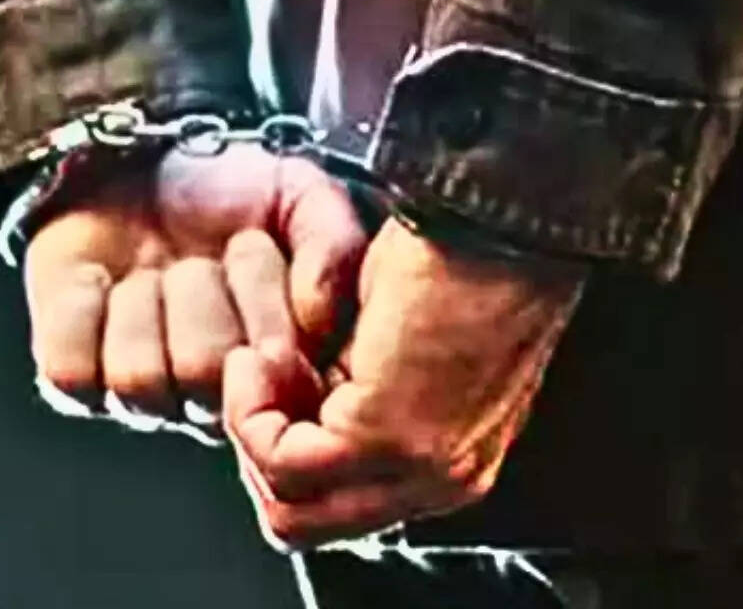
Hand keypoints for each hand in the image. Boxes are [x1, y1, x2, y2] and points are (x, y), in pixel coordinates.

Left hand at [24, 144, 365, 434]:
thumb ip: (332, 243)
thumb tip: (320, 314)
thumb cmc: (222, 190)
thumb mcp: (298, 195)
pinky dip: (81, 311)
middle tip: (196, 256)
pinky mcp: (72, 377)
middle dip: (196, 291)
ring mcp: (137, 396)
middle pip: (201, 374)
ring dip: (140, 302)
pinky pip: (71, 372)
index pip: (274, 376)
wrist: (134, 160)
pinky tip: (98, 282)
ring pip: (136, 379)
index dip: (261, 307)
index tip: (251, 245)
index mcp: (274, 369)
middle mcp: (208, 398)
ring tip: (148, 269)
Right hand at [223, 218, 585, 546]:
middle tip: (258, 378)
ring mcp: (418, 470)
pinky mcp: (388, 438)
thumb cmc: (443, 257)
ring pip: (291, 512)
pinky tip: (258, 360)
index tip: (275, 377)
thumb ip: (348, 394)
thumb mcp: (383, 347)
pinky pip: (285, 463)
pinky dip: (252, 413)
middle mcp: (438, 484)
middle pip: (304, 524)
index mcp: (442, 465)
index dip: (280, 445)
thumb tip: (287, 409)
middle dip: (257, 452)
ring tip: (257, 365)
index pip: (330, 508)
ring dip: (252, 434)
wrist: (490, 217)